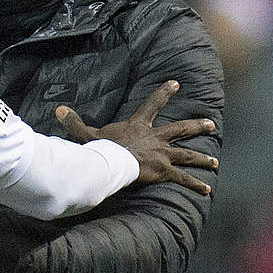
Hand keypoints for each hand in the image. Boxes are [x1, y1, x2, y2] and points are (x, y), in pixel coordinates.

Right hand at [55, 80, 217, 194]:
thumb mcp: (87, 134)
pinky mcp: (164, 172)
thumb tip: (58, 110)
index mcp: (139, 125)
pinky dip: (195, 184)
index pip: (154, 104)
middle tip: (211, 123)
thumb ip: (75, 123)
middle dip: (197, 126)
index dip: (164, 92)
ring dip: (202, 157)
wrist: (110, 163)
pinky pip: (182, 178)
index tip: (176, 83)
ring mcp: (162, 155)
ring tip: (214, 161)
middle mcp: (155, 138)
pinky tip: (206, 189)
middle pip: (180, 129)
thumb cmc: (100, 149)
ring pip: (187, 154)